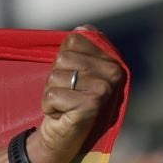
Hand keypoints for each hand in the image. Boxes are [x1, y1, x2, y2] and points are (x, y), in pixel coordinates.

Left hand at [29, 27, 125, 162]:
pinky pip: (52, 94)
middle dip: (55, 77)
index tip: (71, 75)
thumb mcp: (73, 70)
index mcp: (111, 60)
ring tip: (64, 103)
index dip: (63, 59)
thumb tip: (82, 28)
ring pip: (56, 76)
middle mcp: (113, 73)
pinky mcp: (90, 104)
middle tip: (65, 93)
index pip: (74, 40)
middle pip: (62, 58)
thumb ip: (78, 49)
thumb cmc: (68, 100)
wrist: (63, 135)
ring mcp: (103, 89)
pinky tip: (61, 114)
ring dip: (51, 92)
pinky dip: (49, 106)